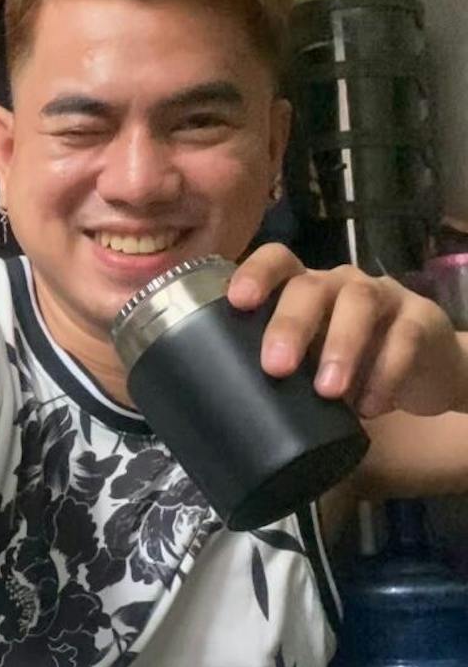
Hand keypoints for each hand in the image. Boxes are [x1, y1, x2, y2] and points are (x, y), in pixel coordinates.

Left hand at [228, 244, 467, 418]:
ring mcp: (384, 296)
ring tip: (328, 392)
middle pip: (313, 286)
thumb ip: (286, 369)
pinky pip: (404, 338)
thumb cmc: (354, 364)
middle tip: (275, 366)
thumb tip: (237, 404)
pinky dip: (385, 373)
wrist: (427, 372)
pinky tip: (369, 406)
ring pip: (360, 303)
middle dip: (291, 324)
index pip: (278, 261)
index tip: (238, 301)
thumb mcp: (315, 364)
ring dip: (341, 346)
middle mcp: (341, 284)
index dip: (257, 273)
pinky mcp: (421, 319)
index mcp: (307, 289)